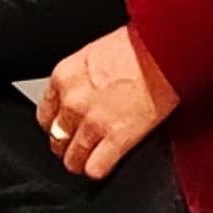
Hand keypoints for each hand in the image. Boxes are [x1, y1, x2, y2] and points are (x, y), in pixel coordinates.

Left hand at [37, 24, 180, 180]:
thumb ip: (82, 77)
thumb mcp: (97, 51)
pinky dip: (99, 169)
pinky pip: (95, 169)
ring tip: (93, 157)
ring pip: (72, 160)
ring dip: (82, 161)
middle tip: (83, 142)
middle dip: (69, 144)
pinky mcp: (118, 139)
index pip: (45, 115)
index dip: (58, 123)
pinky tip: (107, 161)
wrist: (167, 49)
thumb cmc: (140, 43)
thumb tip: (83, 91)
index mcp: (65, 75)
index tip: (68, 126)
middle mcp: (73, 101)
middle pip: (57, 139)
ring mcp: (93, 122)